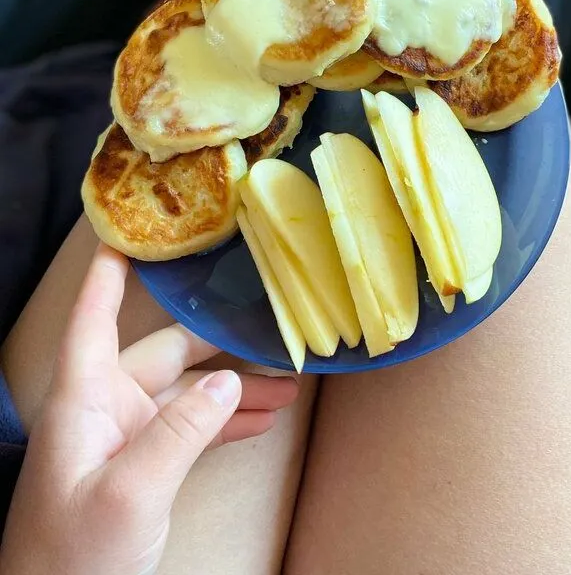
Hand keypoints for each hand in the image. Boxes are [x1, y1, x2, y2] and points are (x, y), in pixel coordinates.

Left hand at [0, 244, 298, 574]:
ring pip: (188, 394)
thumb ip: (182, 431)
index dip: (109, 273)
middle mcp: (105, 407)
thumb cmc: (73, 559)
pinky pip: (190, 429)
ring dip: (236, 391)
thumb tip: (228, 381)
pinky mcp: (142, 466)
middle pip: (166, 354)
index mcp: (84, 398)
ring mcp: (125, 437)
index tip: (130, 232)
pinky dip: (225, 423)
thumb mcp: (130, 492)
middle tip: (272, 331)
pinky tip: (263, 420)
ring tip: (291, 386)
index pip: (94, 317)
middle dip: (222, 346)